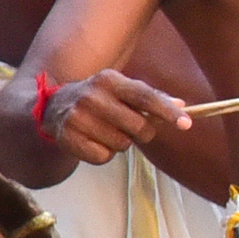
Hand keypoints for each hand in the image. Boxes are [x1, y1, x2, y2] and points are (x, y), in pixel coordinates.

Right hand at [40, 69, 189, 163]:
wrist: (52, 108)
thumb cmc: (99, 99)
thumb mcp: (122, 90)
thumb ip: (152, 98)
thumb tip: (182, 106)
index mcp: (109, 80)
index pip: (145, 97)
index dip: (167, 112)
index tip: (186, 124)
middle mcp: (91, 96)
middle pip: (139, 126)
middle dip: (143, 132)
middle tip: (130, 127)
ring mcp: (77, 117)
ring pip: (122, 144)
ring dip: (121, 143)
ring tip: (106, 131)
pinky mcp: (68, 138)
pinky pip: (104, 157)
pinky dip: (104, 154)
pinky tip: (93, 140)